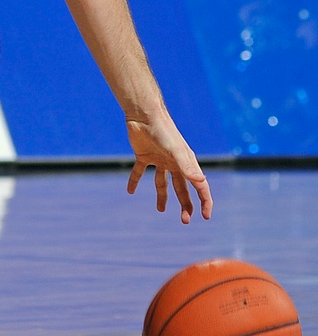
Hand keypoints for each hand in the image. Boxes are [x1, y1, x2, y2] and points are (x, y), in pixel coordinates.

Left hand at [125, 107, 212, 223]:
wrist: (144, 115)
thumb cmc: (163, 131)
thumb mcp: (175, 150)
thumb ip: (187, 166)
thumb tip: (201, 182)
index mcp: (186, 162)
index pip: (200, 186)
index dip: (204, 201)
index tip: (205, 217)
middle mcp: (174, 162)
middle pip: (181, 188)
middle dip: (185, 205)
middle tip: (185, 221)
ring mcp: (159, 159)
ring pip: (162, 182)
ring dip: (162, 196)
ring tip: (160, 210)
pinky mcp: (143, 155)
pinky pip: (139, 172)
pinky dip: (134, 181)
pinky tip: (129, 191)